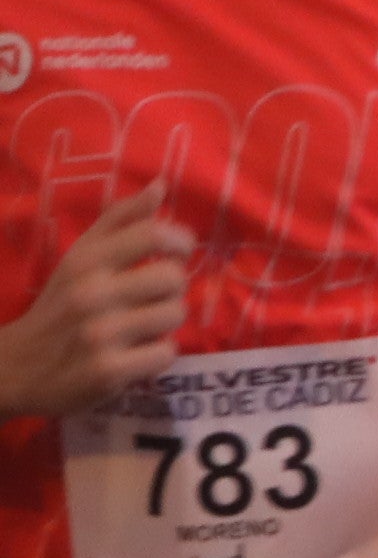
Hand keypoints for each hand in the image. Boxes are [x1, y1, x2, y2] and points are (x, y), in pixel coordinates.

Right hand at [0, 185, 190, 419]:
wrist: (15, 366)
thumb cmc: (59, 305)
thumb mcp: (79, 258)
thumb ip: (120, 221)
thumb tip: (159, 186)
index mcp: (85, 262)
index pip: (152, 234)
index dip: (180, 241)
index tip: (179, 252)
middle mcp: (91, 294)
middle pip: (174, 278)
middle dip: (171, 290)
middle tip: (150, 299)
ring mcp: (100, 334)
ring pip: (175, 315)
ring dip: (165, 323)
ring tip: (140, 327)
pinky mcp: (108, 371)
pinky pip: (166, 353)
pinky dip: (157, 355)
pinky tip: (135, 354)